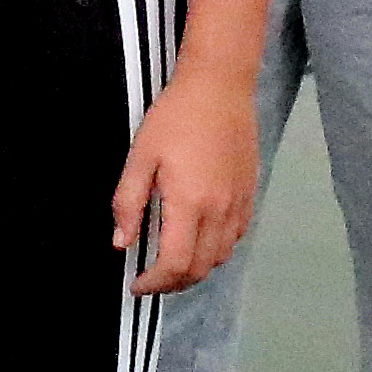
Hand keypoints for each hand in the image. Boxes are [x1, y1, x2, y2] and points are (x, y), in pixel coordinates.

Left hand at [111, 69, 262, 295]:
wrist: (219, 87)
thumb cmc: (174, 117)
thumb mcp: (140, 156)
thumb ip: (128, 203)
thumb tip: (122, 244)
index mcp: (189, 202)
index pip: (175, 263)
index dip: (154, 283)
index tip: (136, 284)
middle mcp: (219, 210)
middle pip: (200, 269)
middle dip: (172, 284)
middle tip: (150, 279)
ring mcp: (239, 204)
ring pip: (220, 258)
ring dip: (194, 270)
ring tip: (171, 263)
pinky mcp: (250, 195)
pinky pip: (235, 238)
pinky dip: (215, 251)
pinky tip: (197, 239)